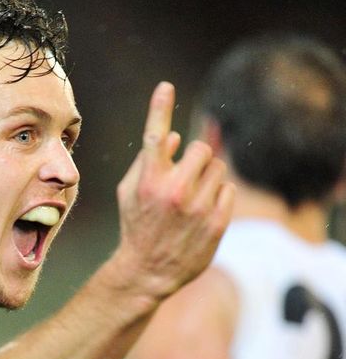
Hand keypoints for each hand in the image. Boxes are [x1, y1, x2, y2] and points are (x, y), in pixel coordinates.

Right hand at [113, 81, 233, 299]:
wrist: (148, 272)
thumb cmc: (137, 227)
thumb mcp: (129, 194)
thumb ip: (147, 162)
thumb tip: (174, 137)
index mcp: (148, 182)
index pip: (155, 135)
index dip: (159, 108)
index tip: (165, 87)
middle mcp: (173, 192)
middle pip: (201, 149)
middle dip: (196, 160)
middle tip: (186, 178)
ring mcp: (197, 209)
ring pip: (218, 169)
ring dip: (209, 178)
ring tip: (193, 200)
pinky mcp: (216, 223)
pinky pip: (229, 190)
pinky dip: (219, 196)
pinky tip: (203, 213)